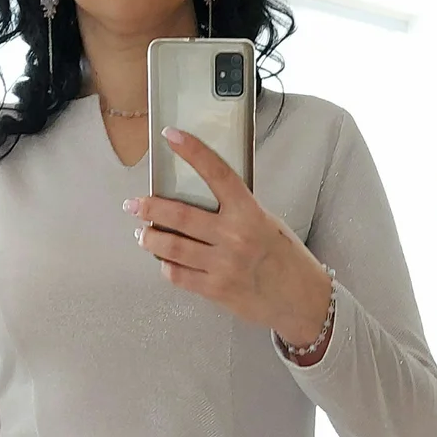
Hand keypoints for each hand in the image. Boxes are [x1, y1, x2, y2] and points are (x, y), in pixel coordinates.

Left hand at [125, 133, 331, 345]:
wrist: (301, 300)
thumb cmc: (286, 259)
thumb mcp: (267, 224)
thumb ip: (237, 211)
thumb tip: (201, 198)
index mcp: (250, 213)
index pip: (218, 174)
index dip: (193, 152)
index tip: (171, 136)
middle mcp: (235, 236)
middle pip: (180, 214)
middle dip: (149, 207)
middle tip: (134, 204)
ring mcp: (224, 264)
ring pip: (171, 246)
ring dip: (149, 239)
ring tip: (142, 235)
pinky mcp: (216, 289)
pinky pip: (178, 274)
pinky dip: (166, 266)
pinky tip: (165, 261)